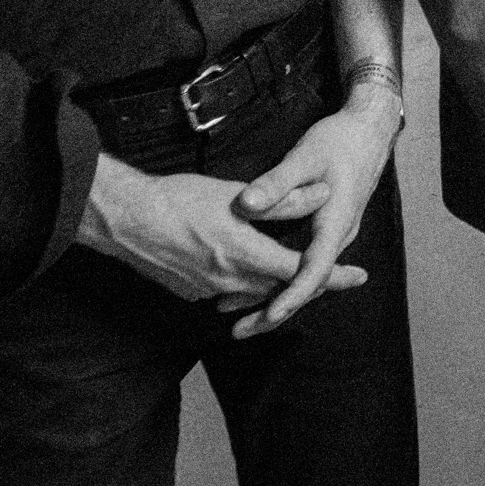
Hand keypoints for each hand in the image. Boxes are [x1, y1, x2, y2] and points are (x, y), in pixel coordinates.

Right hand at [78, 154, 349, 310]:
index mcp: (245, 254)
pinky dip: (242, 282)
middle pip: (281, 288)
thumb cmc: (178, 199)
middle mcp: (229, 280)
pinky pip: (226, 292)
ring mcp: (207, 290)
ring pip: (253, 292)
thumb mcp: (236, 194)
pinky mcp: (189, 292)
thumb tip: (323, 193)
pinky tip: (241, 264)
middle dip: (308, 282)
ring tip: (290, 270)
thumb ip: (284, 199)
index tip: (359, 276)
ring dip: (273, 284)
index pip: (302, 271)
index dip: (333, 276)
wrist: (125, 220)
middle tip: (335, 275)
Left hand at [230, 88, 402, 337]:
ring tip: (235, 315)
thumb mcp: (306, 156)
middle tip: (238, 331)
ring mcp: (334, 235)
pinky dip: (280, 280)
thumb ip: (277, 183)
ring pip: (305, 277)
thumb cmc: (340, 141)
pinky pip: (305, 265)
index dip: (290, 296)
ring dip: (274, 298)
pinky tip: (253, 284)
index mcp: (335, 223)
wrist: (369, 131)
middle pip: (307, 285)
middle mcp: (337, 236)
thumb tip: (246, 205)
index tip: (268, 316)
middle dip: (274, 311)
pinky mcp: (327, 230)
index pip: (313, 271)